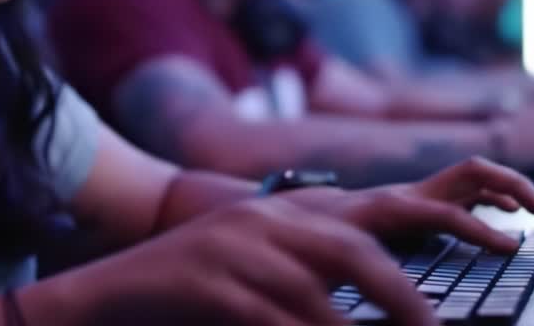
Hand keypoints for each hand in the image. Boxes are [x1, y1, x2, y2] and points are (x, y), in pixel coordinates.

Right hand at [84, 197, 435, 325]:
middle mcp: (257, 222)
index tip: (432, 320)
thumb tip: (344, 316)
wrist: (101, 294)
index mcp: (273, 217)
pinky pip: (266, 314)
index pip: (355, 238)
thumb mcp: (247, 275)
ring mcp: (229, 248)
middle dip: (398, 295)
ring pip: (311, 290)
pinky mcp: (204, 280)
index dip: (400, 277)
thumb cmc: (182, 297)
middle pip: (348, 250)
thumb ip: (300, 287)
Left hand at [282, 158, 533, 252]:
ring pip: (468, 175)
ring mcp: (411, 193)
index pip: (447, 213)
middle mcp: (404, 194)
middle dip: (509, 184)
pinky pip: (459, 190)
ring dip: (506, 186)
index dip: (480, 231)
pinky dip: (490, 197)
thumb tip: (406, 305)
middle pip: (467, 172)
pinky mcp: (414, 201)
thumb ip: (370, 276)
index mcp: (387, 209)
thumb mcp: (334, 263)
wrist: (284, 218)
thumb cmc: (308, 244)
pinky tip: (506, 217)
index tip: (512, 248)